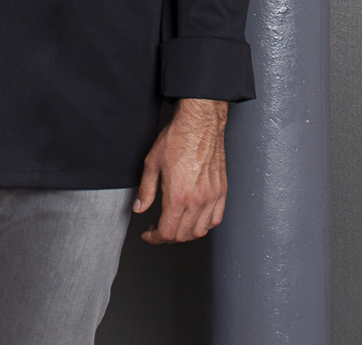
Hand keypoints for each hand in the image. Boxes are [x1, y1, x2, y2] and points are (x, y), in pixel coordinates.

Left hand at [133, 98, 227, 243]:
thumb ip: (146, 190)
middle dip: (167, 236)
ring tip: (176, 224)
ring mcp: (212, 197)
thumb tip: (139, 208)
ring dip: (186, 233)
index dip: (154, 237)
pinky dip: (205, 225)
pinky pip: (216, 218)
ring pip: (200, 231)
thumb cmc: (177, 138)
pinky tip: (195, 218)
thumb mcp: (152, 163)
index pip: (167, 232)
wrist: (200, 123)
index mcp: (178, 196)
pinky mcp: (222, 191)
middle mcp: (197, 200)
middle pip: (183, 236)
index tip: (148, 234)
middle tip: (158, 228)